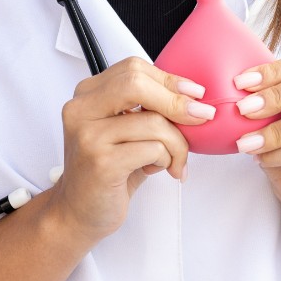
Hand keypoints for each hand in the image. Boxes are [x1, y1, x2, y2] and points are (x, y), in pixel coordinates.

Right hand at [50, 57, 212, 244]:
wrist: (79, 212)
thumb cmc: (108, 170)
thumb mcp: (126, 131)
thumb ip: (148, 108)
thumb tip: (192, 96)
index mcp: (87, 94)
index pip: (133, 69)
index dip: (169, 79)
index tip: (194, 94)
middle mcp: (82, 110)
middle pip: (138, 84)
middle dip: (177, 102)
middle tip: (201, 117)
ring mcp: (88, 135)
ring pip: (154, 122)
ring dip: (177, 144)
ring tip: (174, 161)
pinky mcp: (101, 162)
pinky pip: (153, 149)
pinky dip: (167, 160)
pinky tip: (160, 170)